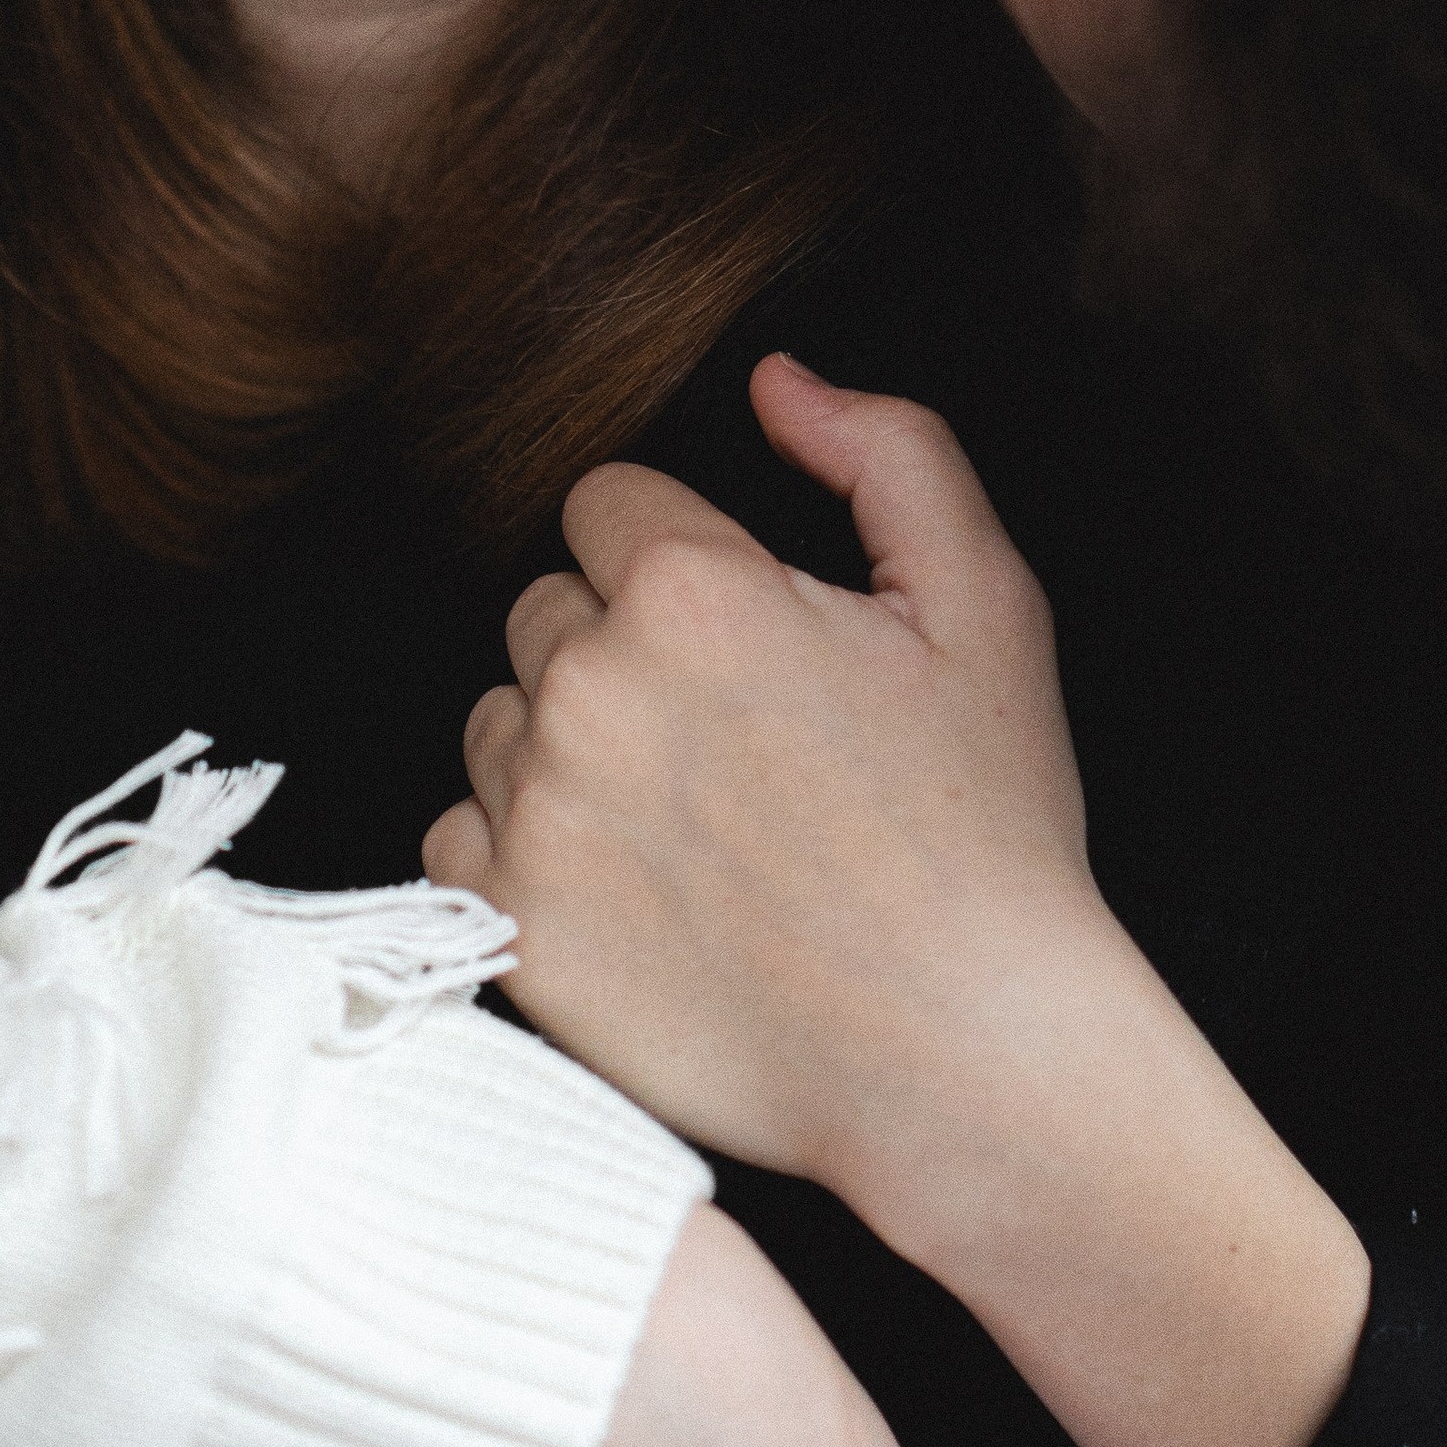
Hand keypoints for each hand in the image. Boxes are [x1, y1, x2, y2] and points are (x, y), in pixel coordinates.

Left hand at [430, 357, 1369, 1446]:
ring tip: (689, 827)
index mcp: (691, 589)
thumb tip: (774, 381)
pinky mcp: (509, 927)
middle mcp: (590, 687)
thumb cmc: (987, 834)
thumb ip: (887, 452)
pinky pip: (459, 837)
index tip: (738, 639)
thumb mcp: (982, 603)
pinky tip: (630, 890)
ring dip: (566, 752)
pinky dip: (523, 856)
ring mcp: (537, 813)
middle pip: (544, 611)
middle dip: (619, 652)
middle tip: (728, 745)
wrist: (971, 1064)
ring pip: (500, 721)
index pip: (603, 504)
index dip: (678, 562)